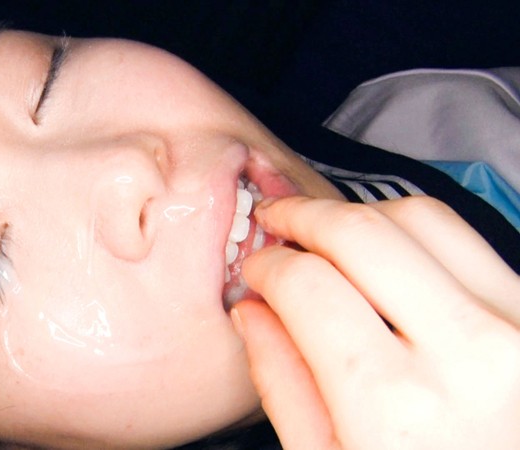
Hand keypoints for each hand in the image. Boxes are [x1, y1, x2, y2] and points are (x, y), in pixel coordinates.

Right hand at [231, 196, 519, 448]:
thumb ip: (283, 385)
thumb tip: (252, 309)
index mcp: (398, 408)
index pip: (307, 286)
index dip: (267, 267)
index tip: (256, 271)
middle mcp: (470, 357)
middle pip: (362, 233)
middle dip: (304, 216)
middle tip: (277, 222)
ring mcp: (519, 330)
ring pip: (422, 218)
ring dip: (360, 217)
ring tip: (328, 236)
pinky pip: (468, 243)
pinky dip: (414, 238)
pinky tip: (386, 259)